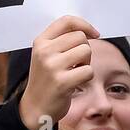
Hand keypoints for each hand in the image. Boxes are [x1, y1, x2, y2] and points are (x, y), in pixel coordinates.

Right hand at [18, 15, 98, 129]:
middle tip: (76, 63)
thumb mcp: (46, 55)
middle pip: (81, 37)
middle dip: (85, 49)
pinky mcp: (62, 81)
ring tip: (74, 72)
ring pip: (86, 51)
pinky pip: (89, 71)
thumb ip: (61, 41)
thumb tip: (89, 31)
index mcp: (40, 42)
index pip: (67, 21)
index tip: (94, 34)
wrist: (35, 107)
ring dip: (86, 63)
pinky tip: (74, 83)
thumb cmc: (46, 80)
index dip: (85, 25)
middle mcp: (44, 51)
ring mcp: (52, 66)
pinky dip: (86, 78)